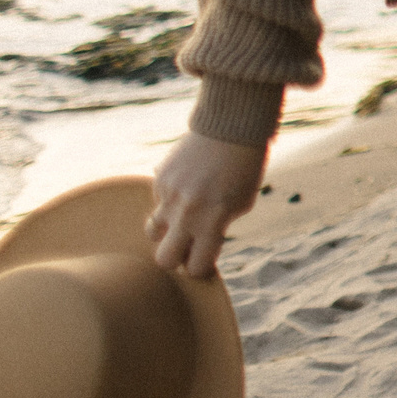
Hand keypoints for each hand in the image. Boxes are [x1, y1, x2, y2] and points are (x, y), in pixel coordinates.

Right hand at [148, 130, 268, 279]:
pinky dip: (170, 200)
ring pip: (152, 232)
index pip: (195, 267)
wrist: (231, 128)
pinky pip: (158, 201)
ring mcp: (169, 196)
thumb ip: (217, 228)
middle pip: (163, 260)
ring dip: (165, 231)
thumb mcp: (240, 204)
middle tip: (186, 248)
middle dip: (173, 260)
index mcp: (212, 223)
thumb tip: (197, 249)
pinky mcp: (159, 179)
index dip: (198, 269)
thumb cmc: (244, 169)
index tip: (202, 262)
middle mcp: (186, 213)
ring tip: (183, 216)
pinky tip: (188, 183)